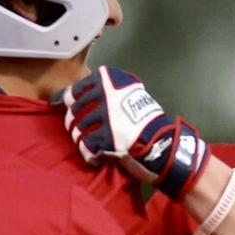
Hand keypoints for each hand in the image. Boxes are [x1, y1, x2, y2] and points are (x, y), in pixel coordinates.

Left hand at [61, 66, 208, 199]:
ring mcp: (107, 116)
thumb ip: (106, 90)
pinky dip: (87, 152)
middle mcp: (107, 94)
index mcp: (110, 80)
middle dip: (73, 121)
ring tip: (85, 142)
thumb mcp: (127, 91)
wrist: (161, 138)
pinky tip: (93, 155)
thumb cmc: (143, 115)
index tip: (74, 107)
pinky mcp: (107, 136)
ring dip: (79, 137)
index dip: (72, 100)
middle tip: (77, 128)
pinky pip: (87, 145)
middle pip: (75, 110)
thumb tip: (75, 95)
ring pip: (78, 128)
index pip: (77, 89)